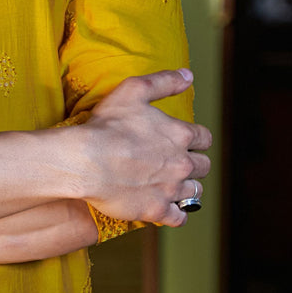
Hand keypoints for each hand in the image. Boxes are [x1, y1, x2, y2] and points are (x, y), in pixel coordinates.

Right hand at [73, 69, 210, 228]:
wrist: (87, 161)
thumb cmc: (107, 126)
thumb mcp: (134, 90)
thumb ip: (164, 81)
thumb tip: (188, 75)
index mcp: (180, 135)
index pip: (204, 138)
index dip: (195, 139)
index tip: (186, 142)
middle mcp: (182, 163)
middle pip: (204, 166)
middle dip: (195, 164)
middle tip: (178, 163)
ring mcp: (171, 189)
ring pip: (195, 192)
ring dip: (187, 188)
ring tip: (172, 186)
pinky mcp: (157, 210)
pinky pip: (179, 217)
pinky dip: (177, 214)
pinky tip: (168, 209)